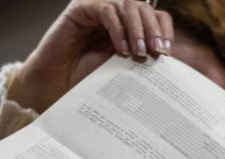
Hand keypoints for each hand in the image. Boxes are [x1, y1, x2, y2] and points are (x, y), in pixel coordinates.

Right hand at [9, 0, 173, 113]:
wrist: (58, 85)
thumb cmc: (88, 79)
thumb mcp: (123, 68)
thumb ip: (140, 56)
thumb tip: (166, 56)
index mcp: (129, 26)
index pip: (156, 16)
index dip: (164, 31)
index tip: (166, 53)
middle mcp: (116, 14)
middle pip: (144, 8)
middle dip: (153, 30)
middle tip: (157, 52)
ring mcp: (99, 9)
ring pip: (128, 5)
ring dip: (137, 29)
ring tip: (139, 52)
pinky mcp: (81, 8)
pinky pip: (106, 10)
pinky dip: (117, 28)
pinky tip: (121, 49)